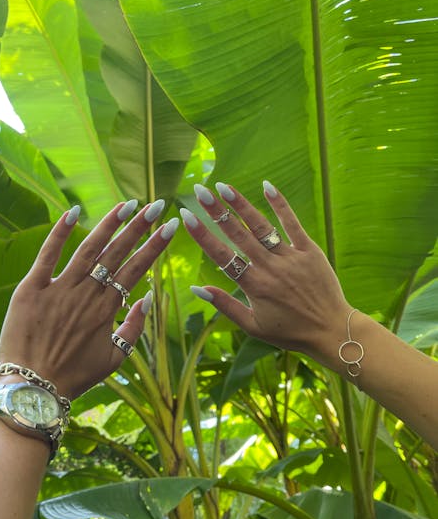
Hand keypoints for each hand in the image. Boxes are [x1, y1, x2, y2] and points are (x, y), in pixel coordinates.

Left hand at [0, 200, 177, 398]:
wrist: (32, 389)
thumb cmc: (74, 377)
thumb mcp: (114, 360)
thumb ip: (134, 329)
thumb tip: (146, 298)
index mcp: (107, 310)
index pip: (136, 269)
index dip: (155, 246)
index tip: (170, 226)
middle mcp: (86, 295)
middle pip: (118, 253)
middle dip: (140, 227)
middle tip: (157, 205)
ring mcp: (59, 289)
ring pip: (89, 249)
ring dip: (109, 224)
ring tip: (127, 205)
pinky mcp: (31, 289)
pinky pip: (47, 255)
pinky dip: (59, 232)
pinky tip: (74, 211)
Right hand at [182, 182, 351, 357]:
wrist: (331, 331)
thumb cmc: (289, 332)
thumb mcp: (252, 326)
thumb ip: (224, 304)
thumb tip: (196, 289)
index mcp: (254, 286)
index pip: (222, 255)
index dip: (202, 234)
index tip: (186, 216)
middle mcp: (270, 268)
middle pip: (238, 234)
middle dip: (216, 211)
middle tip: (199, 190)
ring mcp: (291, 258)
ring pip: (262, 226)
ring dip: (241, 204)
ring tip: (223, 187)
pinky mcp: (310, 252)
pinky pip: (293, 224)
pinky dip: (280, 205)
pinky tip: (267, 187)